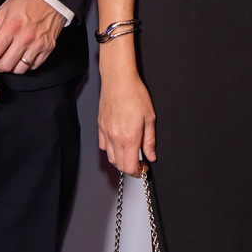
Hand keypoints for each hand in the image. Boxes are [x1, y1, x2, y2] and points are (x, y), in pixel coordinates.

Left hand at [0, 0, 63, 73]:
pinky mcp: (48, 48)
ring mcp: (38, 44)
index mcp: (12, 26)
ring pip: (20, 69)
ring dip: (11, 67)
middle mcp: (25, 38)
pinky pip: (33, 66)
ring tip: (8, 60)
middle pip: (5, 65)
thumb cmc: (27, 1)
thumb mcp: (4, 8)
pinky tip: (21, 57)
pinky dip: (25, 65)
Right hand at [98, 61, 156, 176]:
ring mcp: (105, 133)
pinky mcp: (100, 126)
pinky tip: (118, 144)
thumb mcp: (150, 118)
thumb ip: (150, 140)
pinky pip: (103, 146)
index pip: (130, 167)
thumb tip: (151, 155)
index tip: (144, 168)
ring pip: (110, 157)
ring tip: (130, 154)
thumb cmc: (134, 94)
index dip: (138, 172)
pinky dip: (111, 150)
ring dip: (120, 160)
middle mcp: (115, 138)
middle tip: (140, 162)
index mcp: (129, 138)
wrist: (118, 79)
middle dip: (130, 168)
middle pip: (119, 165)